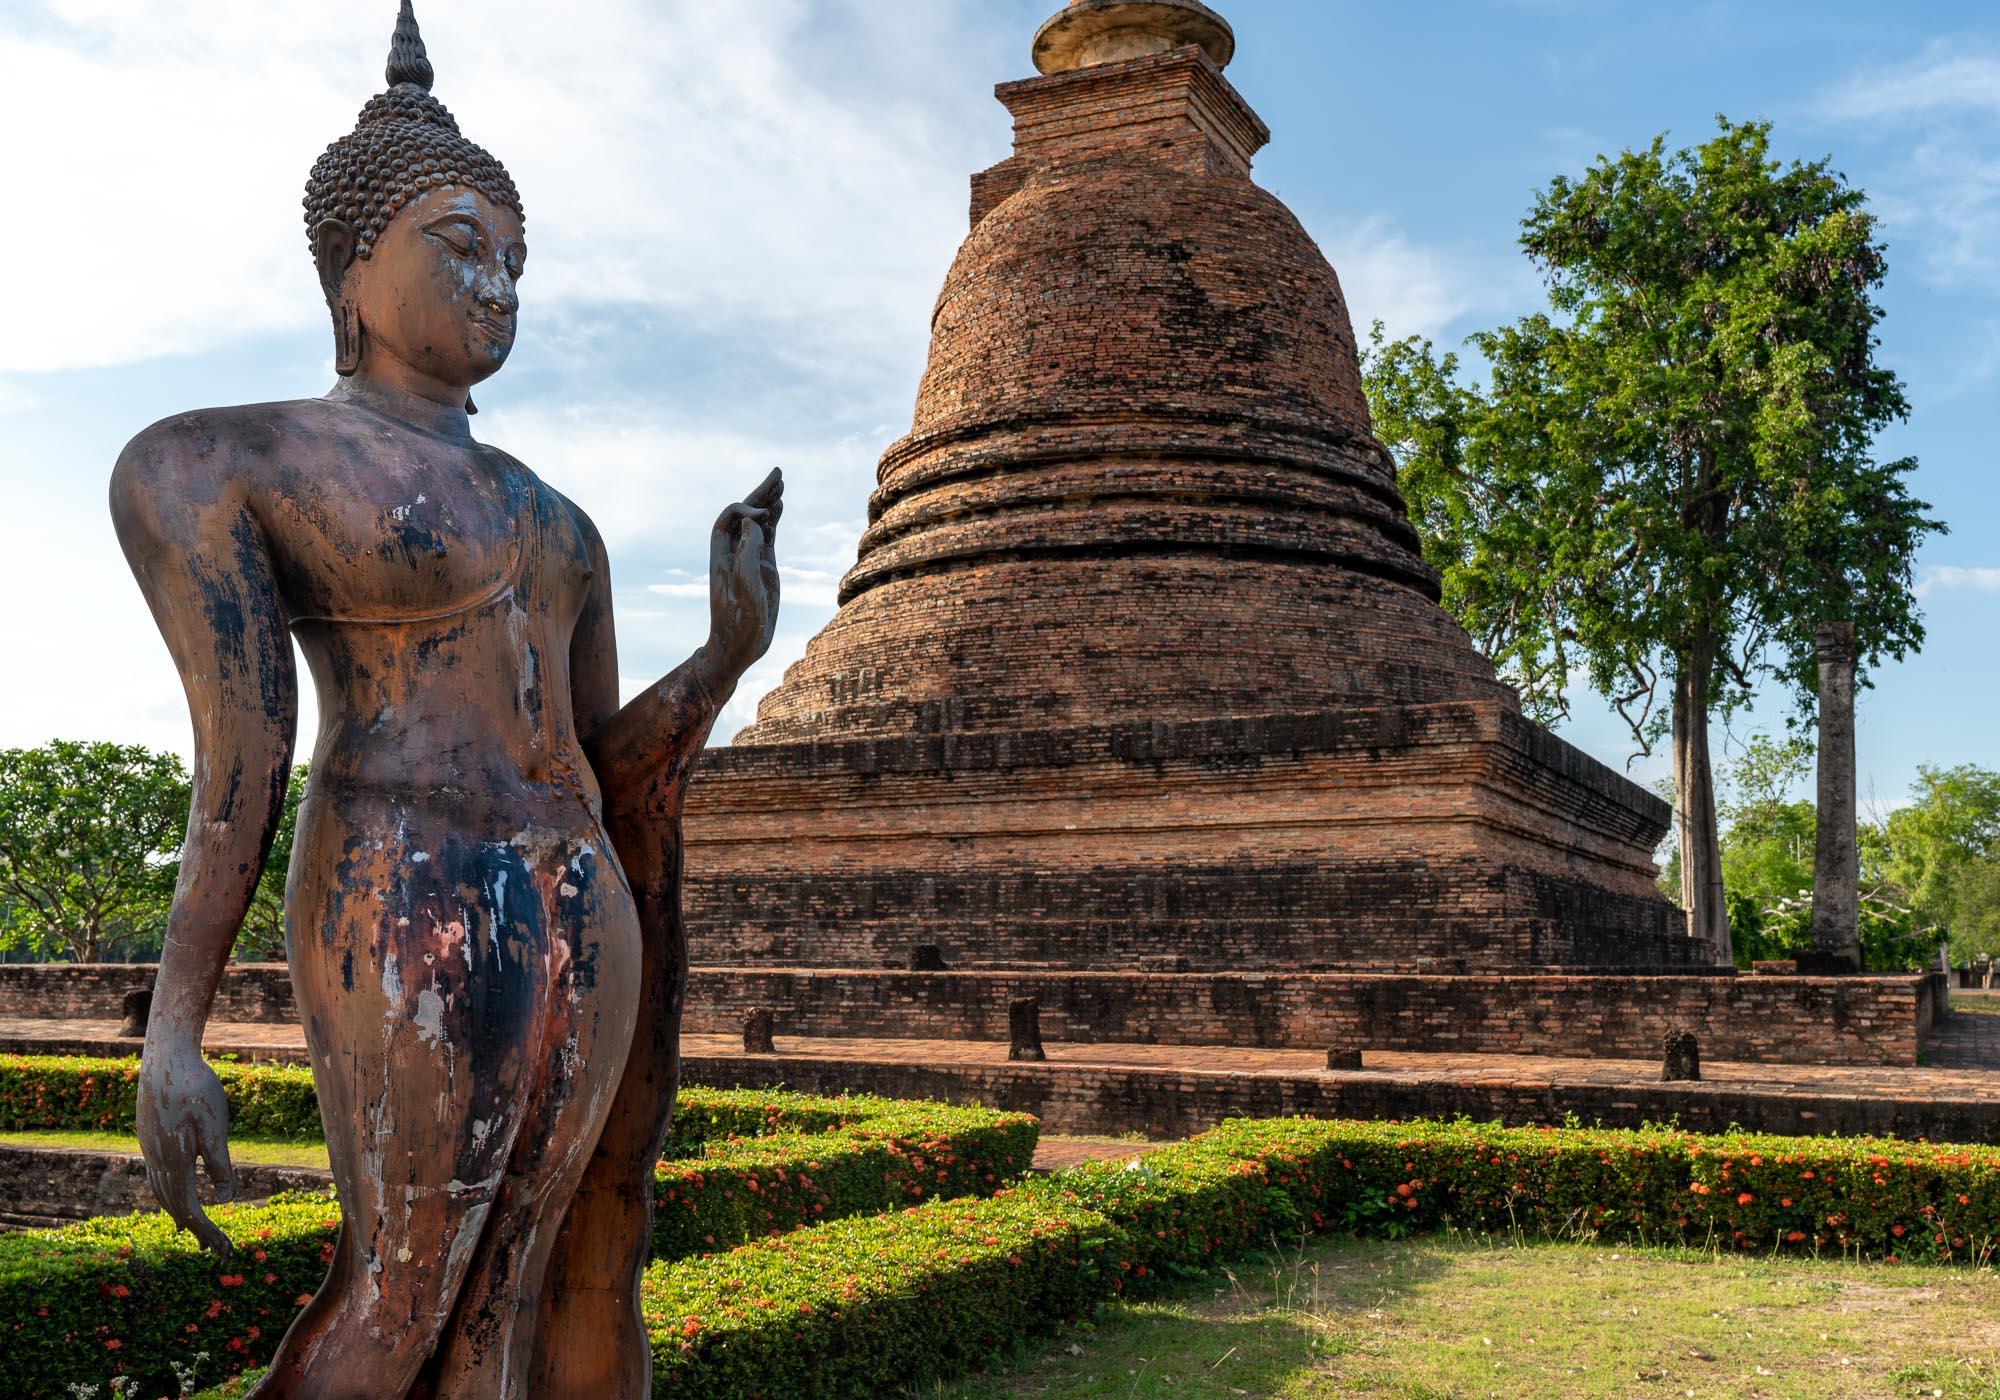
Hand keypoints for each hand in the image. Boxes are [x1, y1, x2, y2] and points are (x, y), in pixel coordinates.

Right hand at [136, 1038, 236, 1255]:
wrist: (166, 1055)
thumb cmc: (196, 1087)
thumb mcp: (215, 1126)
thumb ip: (219, 1164)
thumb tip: (225, 1201)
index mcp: (172, 1162)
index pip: (191, 1209)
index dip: (208, 1232)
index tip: (225, 1251)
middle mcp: (155, 1161)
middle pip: (174, 1207)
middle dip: (197, 1230)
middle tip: (216, 1252)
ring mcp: (149, 1149)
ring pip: (163, 1193)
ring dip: (181, 1214)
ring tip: (195, 1231)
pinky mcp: (149, 1138)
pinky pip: (158, 1177)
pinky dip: (170, 1194)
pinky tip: (178, 1193)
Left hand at [706, 468, 783, 684]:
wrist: (741, 647)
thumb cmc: (738, 624)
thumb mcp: (743, 589)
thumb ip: (746, 554)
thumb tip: (750, 521)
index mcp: (722, 556)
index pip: (729, 519)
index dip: (744, 510)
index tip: (761, 518)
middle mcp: (735, 553)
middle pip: (744, 514)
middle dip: (759, 493)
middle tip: (777, 473)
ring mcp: (750, 559)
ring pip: (759, 523)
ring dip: (768, 503)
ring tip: (781, 483)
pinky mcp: (764, 567)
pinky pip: (768, 537)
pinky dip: (775, 521)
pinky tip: (781, 506)